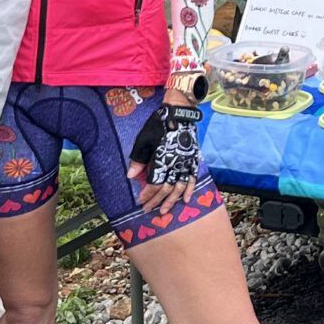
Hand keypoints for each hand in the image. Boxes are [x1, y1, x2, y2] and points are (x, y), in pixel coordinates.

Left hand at [129, 97, 205, 214]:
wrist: (180, 112)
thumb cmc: (159, 124)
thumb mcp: (144, 139)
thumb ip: (138, 160)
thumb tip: (130, 176)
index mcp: (163, 159)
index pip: (155, 183)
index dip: (147, 194)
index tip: (140, 201)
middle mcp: (176, 164)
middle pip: (166, 188)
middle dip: (156, 200)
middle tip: (148, 210)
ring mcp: (186, 163)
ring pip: (179, 187)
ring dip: (171, 200)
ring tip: (164, 211)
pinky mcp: (194, 160)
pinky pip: (192, 178)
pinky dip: (189, 190)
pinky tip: (185, 200)